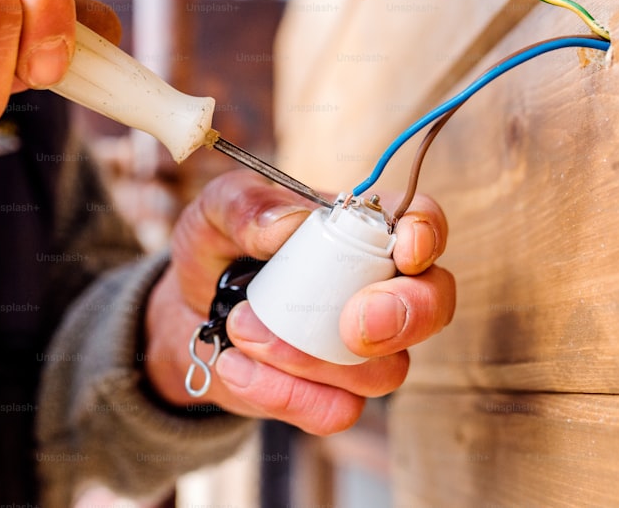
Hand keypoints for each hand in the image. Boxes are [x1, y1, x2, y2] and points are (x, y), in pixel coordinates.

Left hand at [143, 170, 453, 434]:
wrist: (184, 311)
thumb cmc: (217, 248)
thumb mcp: (216, 211)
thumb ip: (247, 205)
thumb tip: (288, 225)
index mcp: (361, 229)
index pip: (419, 223)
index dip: (426, 235)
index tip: (404, 252)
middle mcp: (376, 288)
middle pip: (433, 306)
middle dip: (404, 316)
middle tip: (351, 325)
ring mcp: (362, 350)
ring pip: (382, 372)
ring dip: (307, 357)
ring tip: (241, 327)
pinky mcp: (331, 395)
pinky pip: (334, 411)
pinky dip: (281, 394)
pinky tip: (236, 366)